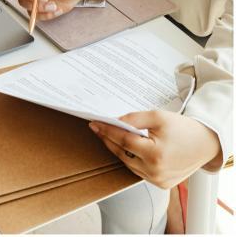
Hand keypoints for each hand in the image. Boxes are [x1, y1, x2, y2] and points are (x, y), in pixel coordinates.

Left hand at [88, 111, 222, 188]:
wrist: (205, 144)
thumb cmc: (183, 128)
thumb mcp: (158, 117)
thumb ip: (134, 119)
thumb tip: (115, 121)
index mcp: (155, 154)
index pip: (123, 141)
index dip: (107, 131)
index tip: (95, 123)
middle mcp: (155, 171)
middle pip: (123, 154)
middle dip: (108, 140)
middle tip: (97, 128)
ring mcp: (158, 180)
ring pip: (128, 164)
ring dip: (117, 150)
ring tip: (107, 135)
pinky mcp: (161, 184)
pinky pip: (138, 170)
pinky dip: (130, 159)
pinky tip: (124, 147)